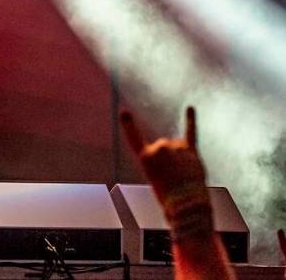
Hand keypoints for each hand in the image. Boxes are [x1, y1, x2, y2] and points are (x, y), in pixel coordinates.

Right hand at [120, 106, 209, 220]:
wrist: (187, 206)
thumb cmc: (169, 196)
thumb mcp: (155, 178)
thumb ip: (161, 159)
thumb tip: (175, 147)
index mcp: (145, 156)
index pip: (133, 137)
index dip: (128, 124)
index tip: (124, 112)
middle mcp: (159, 147)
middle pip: (163, 146)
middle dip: (169, 159)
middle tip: (174, 177)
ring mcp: (176, 148)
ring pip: (177, 146)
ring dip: (182, 158)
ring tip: (185, 175)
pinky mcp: (191, 150)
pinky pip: (190, 132)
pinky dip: (190, 120)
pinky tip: (190, 108)